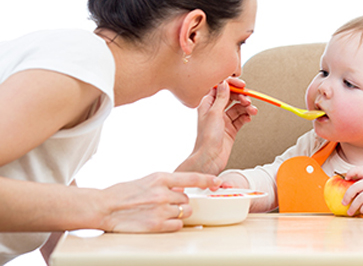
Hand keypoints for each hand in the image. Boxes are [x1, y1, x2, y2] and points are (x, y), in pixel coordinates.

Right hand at [99, 172, 221, 231]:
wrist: (103, 207)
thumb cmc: (122, 193)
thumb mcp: (146, 181)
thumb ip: (164, 184)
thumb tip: (179, 190)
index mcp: (160, 177)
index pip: (190, 178)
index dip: (207, 180)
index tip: (217, 182)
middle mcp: (163, 193)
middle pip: (187, 199)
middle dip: (180, 202)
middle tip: (166, 204)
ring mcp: (160, 209)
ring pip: (184, 212)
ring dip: (177, 214)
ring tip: (161, 213)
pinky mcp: (156, 225)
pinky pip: (177, 226)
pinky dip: (173, 225)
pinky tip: (161, 222)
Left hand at [179, 79, 257, 174]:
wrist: (210, 158)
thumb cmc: (207, 138)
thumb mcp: (214, 113)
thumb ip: (221, 97)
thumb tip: (224, 83)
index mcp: (207, 104)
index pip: (220, 88)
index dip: (231, 85)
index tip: (241, 85)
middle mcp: (215, 111)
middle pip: (231, 97)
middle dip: (241, 97)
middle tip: (248, 100)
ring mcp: (224, 120)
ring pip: (238, 108)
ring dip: (246, 107)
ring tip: (252, 111)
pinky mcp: (231, 129)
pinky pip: (241, 118)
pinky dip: (246, 116)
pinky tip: (249, 118)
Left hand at [341, 167, 362, 215]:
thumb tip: (352, 191)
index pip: (358, 170)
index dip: (350, 172)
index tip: (346, 178)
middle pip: (354, 188)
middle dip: (346, 196)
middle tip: (343, 202)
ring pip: (359, 200)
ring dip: (352, 207)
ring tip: (349, 212)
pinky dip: (362, 209)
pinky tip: (361, 211)